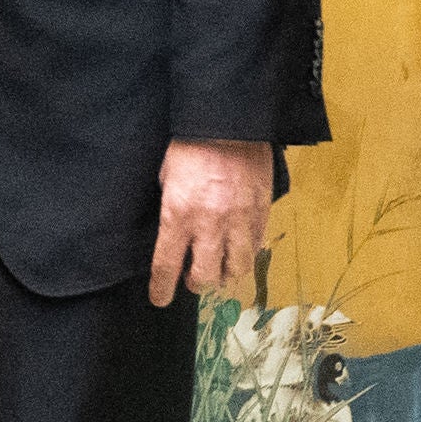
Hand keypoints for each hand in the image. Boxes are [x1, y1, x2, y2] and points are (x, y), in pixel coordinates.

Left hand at [149, 138, 273, 307]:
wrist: (230, 122)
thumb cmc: (192, 144)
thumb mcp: (166, 176)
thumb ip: (171, 208)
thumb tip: (174, 230)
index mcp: (178, 214)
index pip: (167, 265)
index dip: (162, 288)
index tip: (160, 299)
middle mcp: (209, 223)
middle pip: (205, 276)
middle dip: (196, 284)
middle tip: (193, 279)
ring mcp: (238, 220)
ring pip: (236, 268)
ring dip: (225, 273)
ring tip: (219, 266)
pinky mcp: (260, 211)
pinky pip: (256, 246)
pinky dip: (247, 253)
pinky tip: (239, 247)